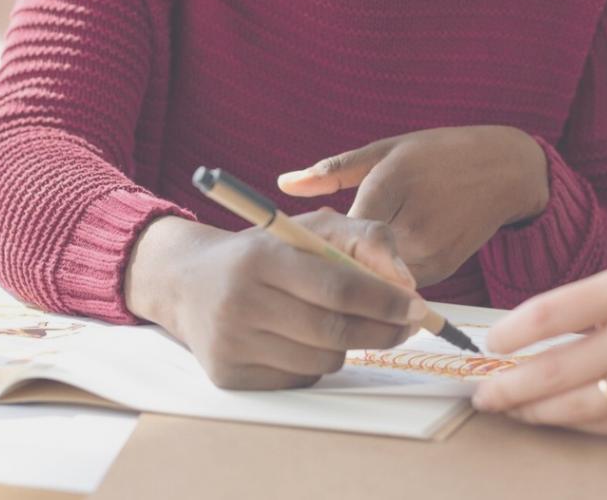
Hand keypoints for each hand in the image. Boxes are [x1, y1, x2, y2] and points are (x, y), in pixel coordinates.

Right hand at [125, 212, 423, 389]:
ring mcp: (230, 343)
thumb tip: (406, 281)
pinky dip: (315, 363)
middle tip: (407, 325)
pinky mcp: (228, 376)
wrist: (188, 282)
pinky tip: (302, 340)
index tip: (418, 307)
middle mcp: (240, 301)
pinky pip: (298, 379)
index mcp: (261, 257)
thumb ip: (364, 237)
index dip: (384, 301)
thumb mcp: (308, 228)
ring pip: (321, 361)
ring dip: (348, 346)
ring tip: (342, 324)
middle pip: (333, 331)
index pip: (337, 288)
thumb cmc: (262, 251)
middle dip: (381, 330)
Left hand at [277, 126, 549, 286]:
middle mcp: (411, 224)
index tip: (296, 251)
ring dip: (358, 275)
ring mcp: (430, 251)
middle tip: (310, 263)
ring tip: (342, 262)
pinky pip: (399, 284)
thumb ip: (331, 171)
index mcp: (390, 187)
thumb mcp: (384, 151)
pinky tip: (375, 264)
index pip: (339, 234)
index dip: (315, 246)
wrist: (503, 171)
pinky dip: (384, 279)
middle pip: (355, 262)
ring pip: (376, 279)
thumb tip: (283, 184)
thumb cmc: (437, 153)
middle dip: (333, 263)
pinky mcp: (442, 270)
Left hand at [471, 263, 606, 434]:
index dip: (511, 334)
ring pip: (576, 406)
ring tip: (510, 408)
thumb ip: (586, 308)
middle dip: (509, 386)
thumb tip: (521, 340)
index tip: (490, 345)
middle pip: (554, 369)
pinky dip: (575, 424)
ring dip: (534, 410)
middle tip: (483, 393)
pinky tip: (553, 417)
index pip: (550, 314)